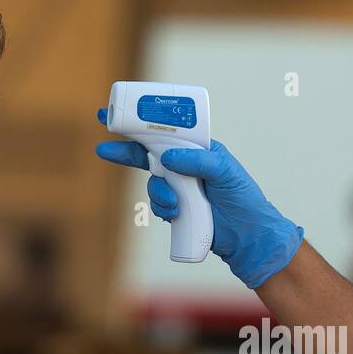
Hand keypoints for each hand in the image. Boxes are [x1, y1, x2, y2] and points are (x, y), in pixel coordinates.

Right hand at [95, 108, 303, 287]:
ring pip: (152, 183)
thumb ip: (198, 161)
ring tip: (175, 203)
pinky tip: (176, 213)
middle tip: (104, 149)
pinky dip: (163, 208)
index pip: (166, 131)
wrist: (248, 237)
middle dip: (126, 152)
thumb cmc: (244, 199)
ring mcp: (179, 187)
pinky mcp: (176, 208)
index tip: (116, 116)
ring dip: (158, 193)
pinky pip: (157, 204)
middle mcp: (184, 165)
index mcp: (197, 149)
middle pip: (148, 154)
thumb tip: (168, 158)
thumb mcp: (225, 172)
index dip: (141, 123)